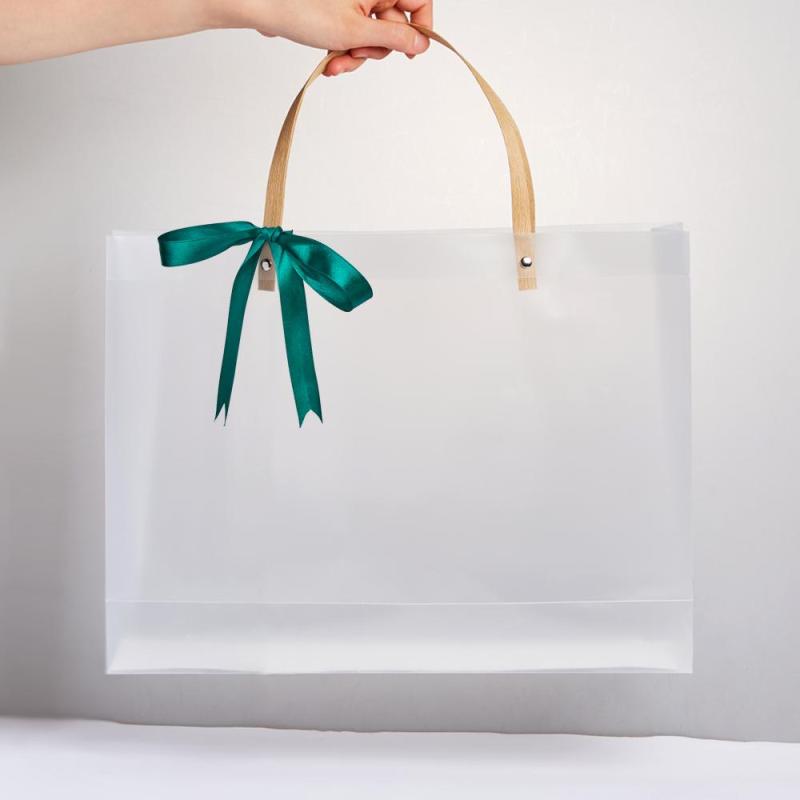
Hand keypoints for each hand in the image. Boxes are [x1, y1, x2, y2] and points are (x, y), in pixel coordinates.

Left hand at [217, 0, 432, 75]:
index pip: (419, 1)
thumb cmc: (303, 10)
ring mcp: (355, 0)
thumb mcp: (355, 31)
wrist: (264, 8)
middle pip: (393, 23)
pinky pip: (355, 34)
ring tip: (336, 62)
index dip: (419, 28)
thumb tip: (422, 43)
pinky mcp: (341, 10)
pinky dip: (346, 50)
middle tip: (354, 54)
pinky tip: (330, 60)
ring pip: (373, 34)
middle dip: (375, 48)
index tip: (410, 52)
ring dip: (357, 54)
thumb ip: (393, 37)